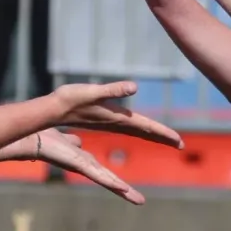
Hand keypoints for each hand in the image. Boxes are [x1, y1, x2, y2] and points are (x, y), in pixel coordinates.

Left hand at [31, 128, 145, 204]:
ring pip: (106, 180)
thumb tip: (78, 143)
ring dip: (121, 190)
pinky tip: (122, 187)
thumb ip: (71, 143)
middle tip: (140, 201)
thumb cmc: (43, 141)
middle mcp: (84, 166)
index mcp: (82, 161)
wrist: (31, 140)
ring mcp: (81, 166)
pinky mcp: (77, 164)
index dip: (115, 180)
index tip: (127, 189)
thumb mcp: (63, 141)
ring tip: (136, 199)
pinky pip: (96, 174)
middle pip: (108, 180)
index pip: (102, 173)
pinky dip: (110, 181)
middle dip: (124, 191)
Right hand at [50, 81, 182, 149]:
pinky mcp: (100, 120)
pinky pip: (123, 126)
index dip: (163, 133)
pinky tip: (135, 127)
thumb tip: (134, 87)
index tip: (180, 142)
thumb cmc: (70, 100)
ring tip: (163, 137)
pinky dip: (134, 127)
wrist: (50, 111)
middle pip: (144, 131)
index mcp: (118, 119)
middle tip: (179, 143)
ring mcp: (109, 123)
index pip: (146, 127)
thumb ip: (114, 89)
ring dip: (150, 133)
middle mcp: (115, 123)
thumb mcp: (94, 91)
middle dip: (161, 136)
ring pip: (134, 129)